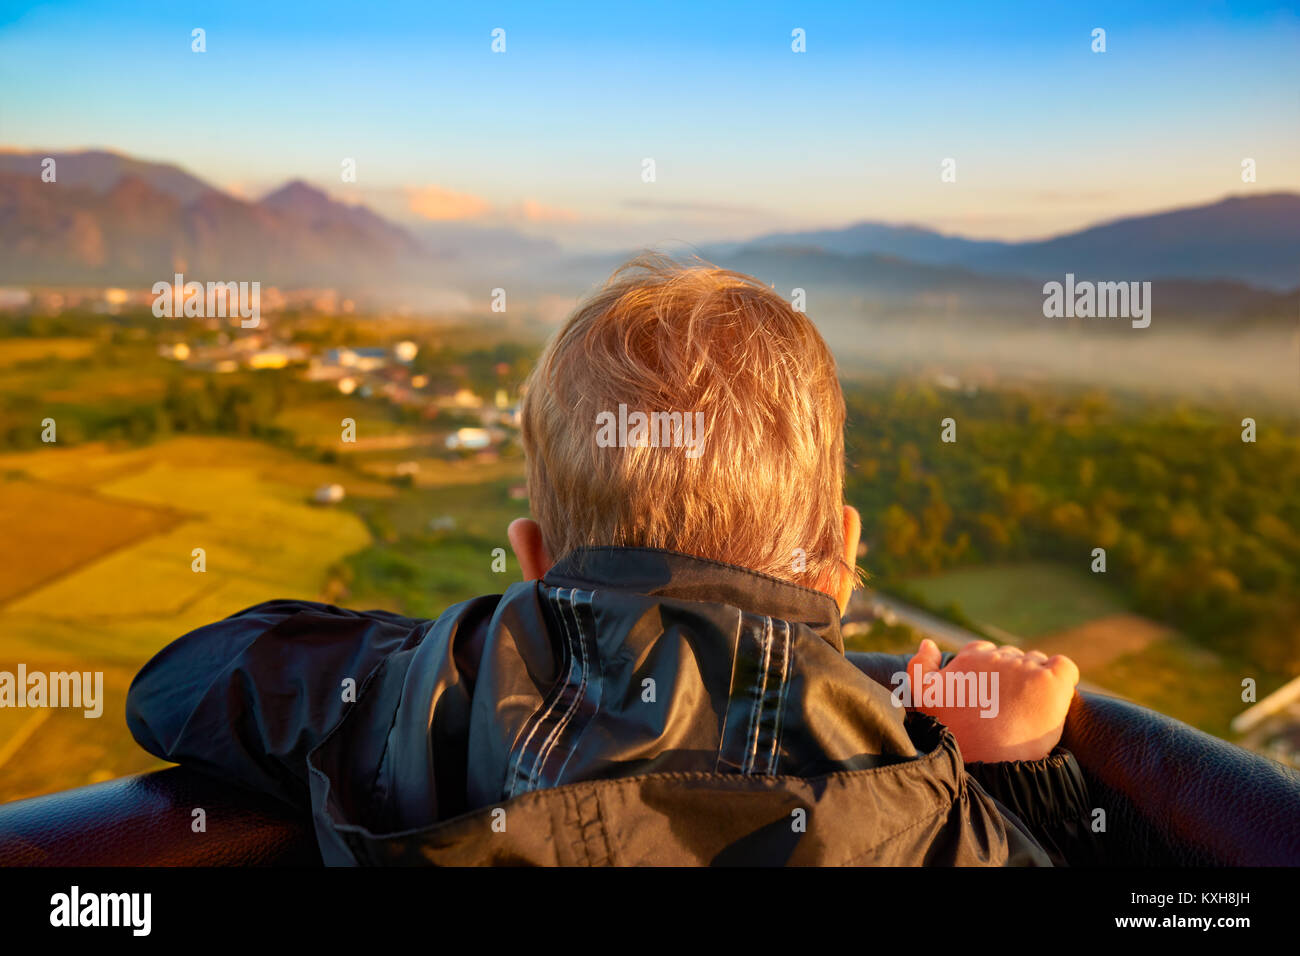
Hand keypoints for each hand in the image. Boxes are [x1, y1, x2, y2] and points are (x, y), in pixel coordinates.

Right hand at [904, 638, 1079, 762]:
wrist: (989, 766)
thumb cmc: (955, 736)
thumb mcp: (924, 701)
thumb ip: (920, 668)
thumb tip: (928, 643)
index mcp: (969, 658)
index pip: (985, 653)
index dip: (988, 674)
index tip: (989, 698)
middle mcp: (998, 658)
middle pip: (1012, 657)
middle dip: (1012, 678)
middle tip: (1009, 709)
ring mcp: (1027, 668)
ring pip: (1037, 662)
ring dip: (1036, 680)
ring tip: (1030, 709)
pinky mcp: (1053, 682)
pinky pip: (1065, 667)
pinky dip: (1063, 678)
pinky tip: (1054, 697)